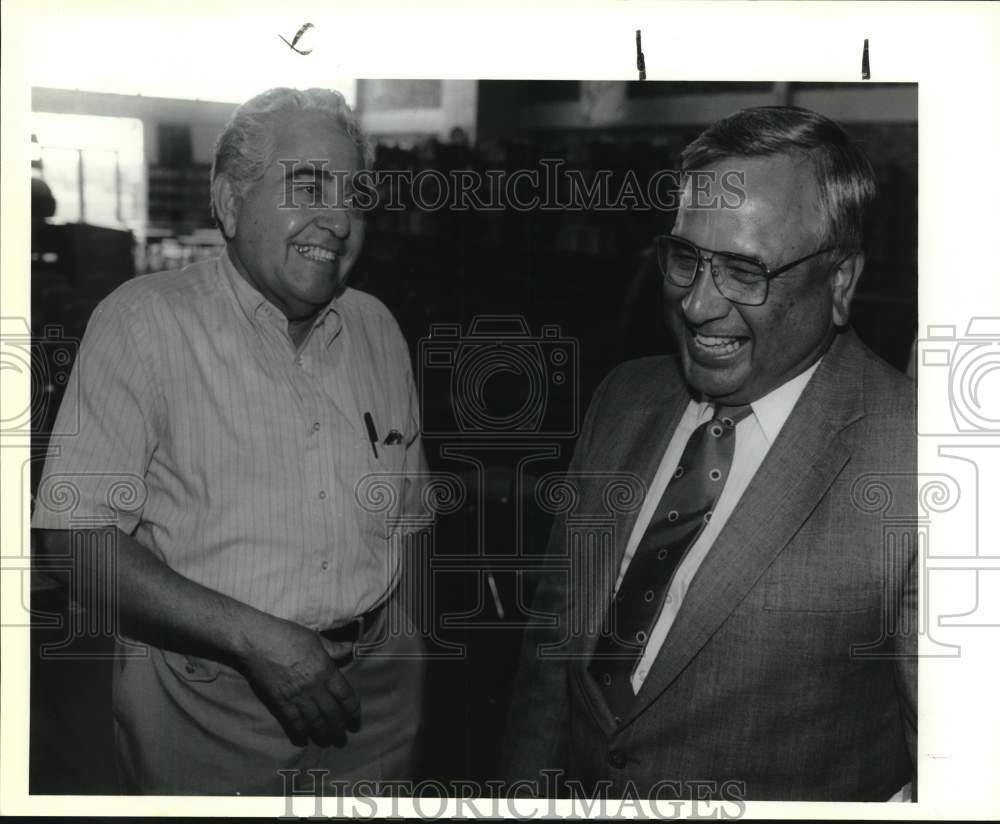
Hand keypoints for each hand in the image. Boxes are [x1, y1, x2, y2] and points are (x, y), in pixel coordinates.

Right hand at [237, 616, 359, 746]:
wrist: (256, 641)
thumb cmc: (286, 634)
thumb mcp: (315, 638)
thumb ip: (333, 648)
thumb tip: (351, 647)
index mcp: (326, 669)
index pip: (345, 695)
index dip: (353, 709)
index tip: (355, 718)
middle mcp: (315, 686)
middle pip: (332, 713)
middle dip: (340, 727)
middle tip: (343, 736)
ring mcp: (297, 696)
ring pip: (315, 721)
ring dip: (323, 733)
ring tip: (329, 741)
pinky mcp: (280, 702)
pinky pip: (293, 722)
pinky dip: (300, 733)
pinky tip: (303, 740)